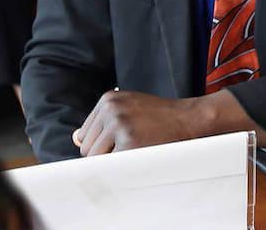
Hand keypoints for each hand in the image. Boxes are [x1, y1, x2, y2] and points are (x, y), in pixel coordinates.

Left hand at [73, 90, 209, 155]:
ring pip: (95, 159)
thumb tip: (76, 139)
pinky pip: (111, 165)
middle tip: (131, 147)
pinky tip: (140, 154)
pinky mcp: (129, 143)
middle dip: (105, 153)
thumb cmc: (161, 116)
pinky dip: (122, 166)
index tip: (118, 143)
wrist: (190, 118)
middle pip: (86, 147)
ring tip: (137, 148)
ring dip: (113, 160)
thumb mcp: (130, 107)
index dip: (100, 144)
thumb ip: (104, 121)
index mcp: (108, 99)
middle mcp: (111, 110)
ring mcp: (120, 125)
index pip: (84, 134)